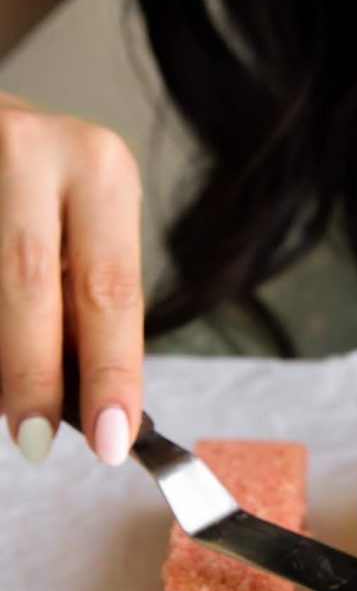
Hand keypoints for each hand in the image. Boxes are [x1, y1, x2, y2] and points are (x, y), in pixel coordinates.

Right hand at [0, 96, 143, 464]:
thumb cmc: (42, 189)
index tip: (112, 437)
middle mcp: (35, 150)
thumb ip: (83, 297)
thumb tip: (90, 399)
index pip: (110, 288)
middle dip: (34, 375)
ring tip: (11, 403)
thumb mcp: (80, 226)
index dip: (111, 369)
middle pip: (31, 283)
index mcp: (99, 169)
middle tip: (37, 440)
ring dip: (1, 357)